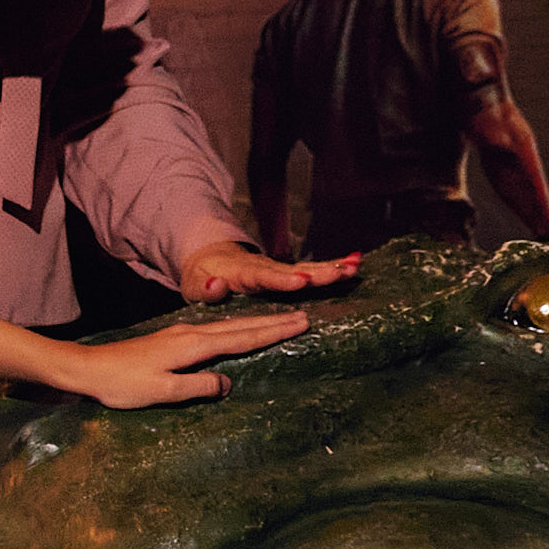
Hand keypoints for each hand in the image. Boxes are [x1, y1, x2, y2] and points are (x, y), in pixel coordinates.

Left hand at [54, 310, 309, 408]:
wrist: (87, 368)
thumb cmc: (122, 383)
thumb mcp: (162, 391)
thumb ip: (197, 387)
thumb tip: (227, 384)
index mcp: (193, 345)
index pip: (242, 338)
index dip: (273, 332)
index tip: (302, 323)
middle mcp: (190, 333)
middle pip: (240, 326)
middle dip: (273, 322)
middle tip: (304, 316)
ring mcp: (180, 333)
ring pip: (228, 326)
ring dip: (257, 323)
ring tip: (282, 320)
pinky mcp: (172, 338)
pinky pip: (215, 331)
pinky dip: (236, 328)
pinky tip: (238, 331)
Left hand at [177, 237, 355, 299]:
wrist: (210, 259)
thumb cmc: (202, 277)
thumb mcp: (194, 285)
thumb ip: (205, 288)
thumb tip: (217, 286)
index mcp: (241, 272)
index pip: (262, 276)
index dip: (281, 279)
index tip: (299, 280)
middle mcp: (264, 267)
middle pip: (292, 269)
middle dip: (316, 272)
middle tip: (338, 274)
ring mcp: (278, 268)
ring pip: (306, 267)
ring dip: (330, 268)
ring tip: (353, 268)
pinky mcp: (287, 272)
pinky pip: (312, 269)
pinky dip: (332, 265)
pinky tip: (354, 263)